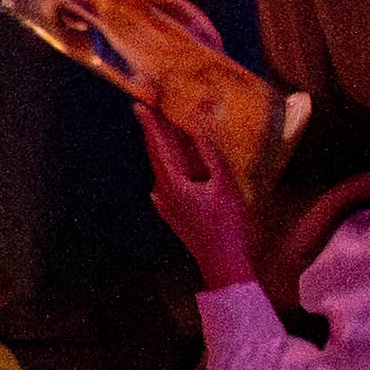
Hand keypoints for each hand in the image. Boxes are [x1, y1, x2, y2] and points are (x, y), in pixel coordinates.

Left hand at [138, 90, 266, 294]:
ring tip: (161, 132)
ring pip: (162, 171)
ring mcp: (167, 207)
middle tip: (148, 111)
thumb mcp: (225, 185)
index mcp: (174, 184)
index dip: (151, 124)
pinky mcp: (174, 216)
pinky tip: (175, 168)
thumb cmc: (229, 226)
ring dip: (163, 150)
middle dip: (153, 133)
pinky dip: (171, 169)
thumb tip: (199, 131)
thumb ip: (211, 155)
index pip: (160, 146)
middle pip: (156, 157)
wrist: (225, 265)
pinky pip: (168, 185)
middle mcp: (164, 194)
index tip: (141, 104)